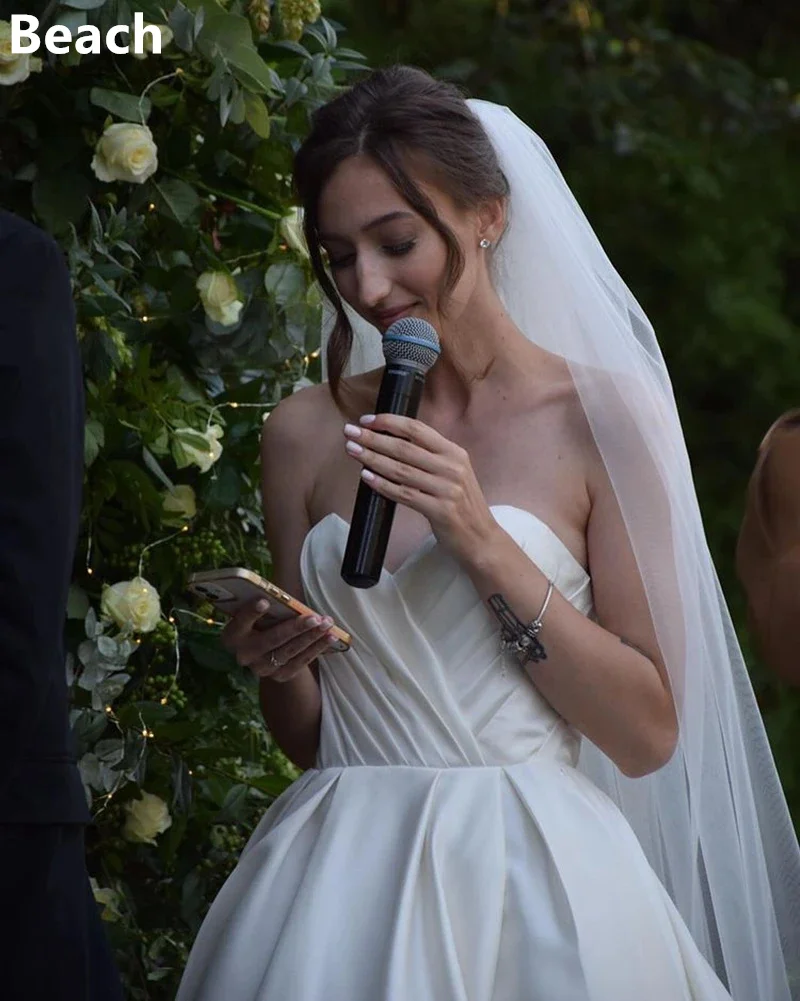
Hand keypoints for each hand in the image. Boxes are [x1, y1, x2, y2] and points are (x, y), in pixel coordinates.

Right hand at [221, 599, 339, 682]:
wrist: (263, 653)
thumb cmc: (260, 623)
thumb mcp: (255, 614)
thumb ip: (263, 606)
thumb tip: (283, 596)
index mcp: (233, 635)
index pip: (240, 623)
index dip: (251, 613)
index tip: (264, 601)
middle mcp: (245, 654)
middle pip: (272, 639)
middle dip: (296, 628)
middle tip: (315, 617)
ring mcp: (262, 668)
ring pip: (290, 651)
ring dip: (312, 637)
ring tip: (327, 624)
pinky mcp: (280, 676)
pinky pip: (301, 662)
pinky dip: (317, 648)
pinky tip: (330, 637)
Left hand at [343, 413, 495, 560]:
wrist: (481, 538)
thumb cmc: (461, 505)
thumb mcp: (453, 474)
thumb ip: (429, 458)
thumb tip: (390, 443)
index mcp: (455, 453)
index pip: (418, 429)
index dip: (390, 422)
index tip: (366, 420)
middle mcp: (452, 467)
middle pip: (404, 447)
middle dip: (373, 438)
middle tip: (349, 432)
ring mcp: (447, 489)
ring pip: (401, 470)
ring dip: (372, 458)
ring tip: (352, 450)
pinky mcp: (440, 510)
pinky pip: (404, 494)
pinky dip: (382, 485)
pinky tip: (366, 477)